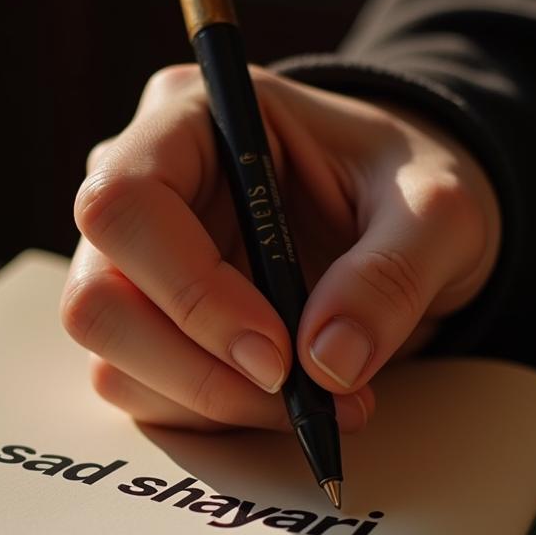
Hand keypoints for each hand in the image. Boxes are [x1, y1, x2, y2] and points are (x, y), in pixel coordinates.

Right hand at [61, 65, 500, 432]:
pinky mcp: (147, 325)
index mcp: (186, 120)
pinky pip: (141, 391)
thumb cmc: (407, 187)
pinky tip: (279, 401)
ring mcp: (132, 265)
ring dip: (210, 402)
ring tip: (314, 402)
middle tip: (297, 394)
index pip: (125, 206)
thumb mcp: (437, 210)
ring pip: (112, 360)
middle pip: (97, 300)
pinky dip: (210, 414)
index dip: (189, 292)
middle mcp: (137, 189)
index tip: (277, 354)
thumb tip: (326, 364)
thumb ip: (391, 275)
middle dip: (195, 368)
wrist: (401, 222)